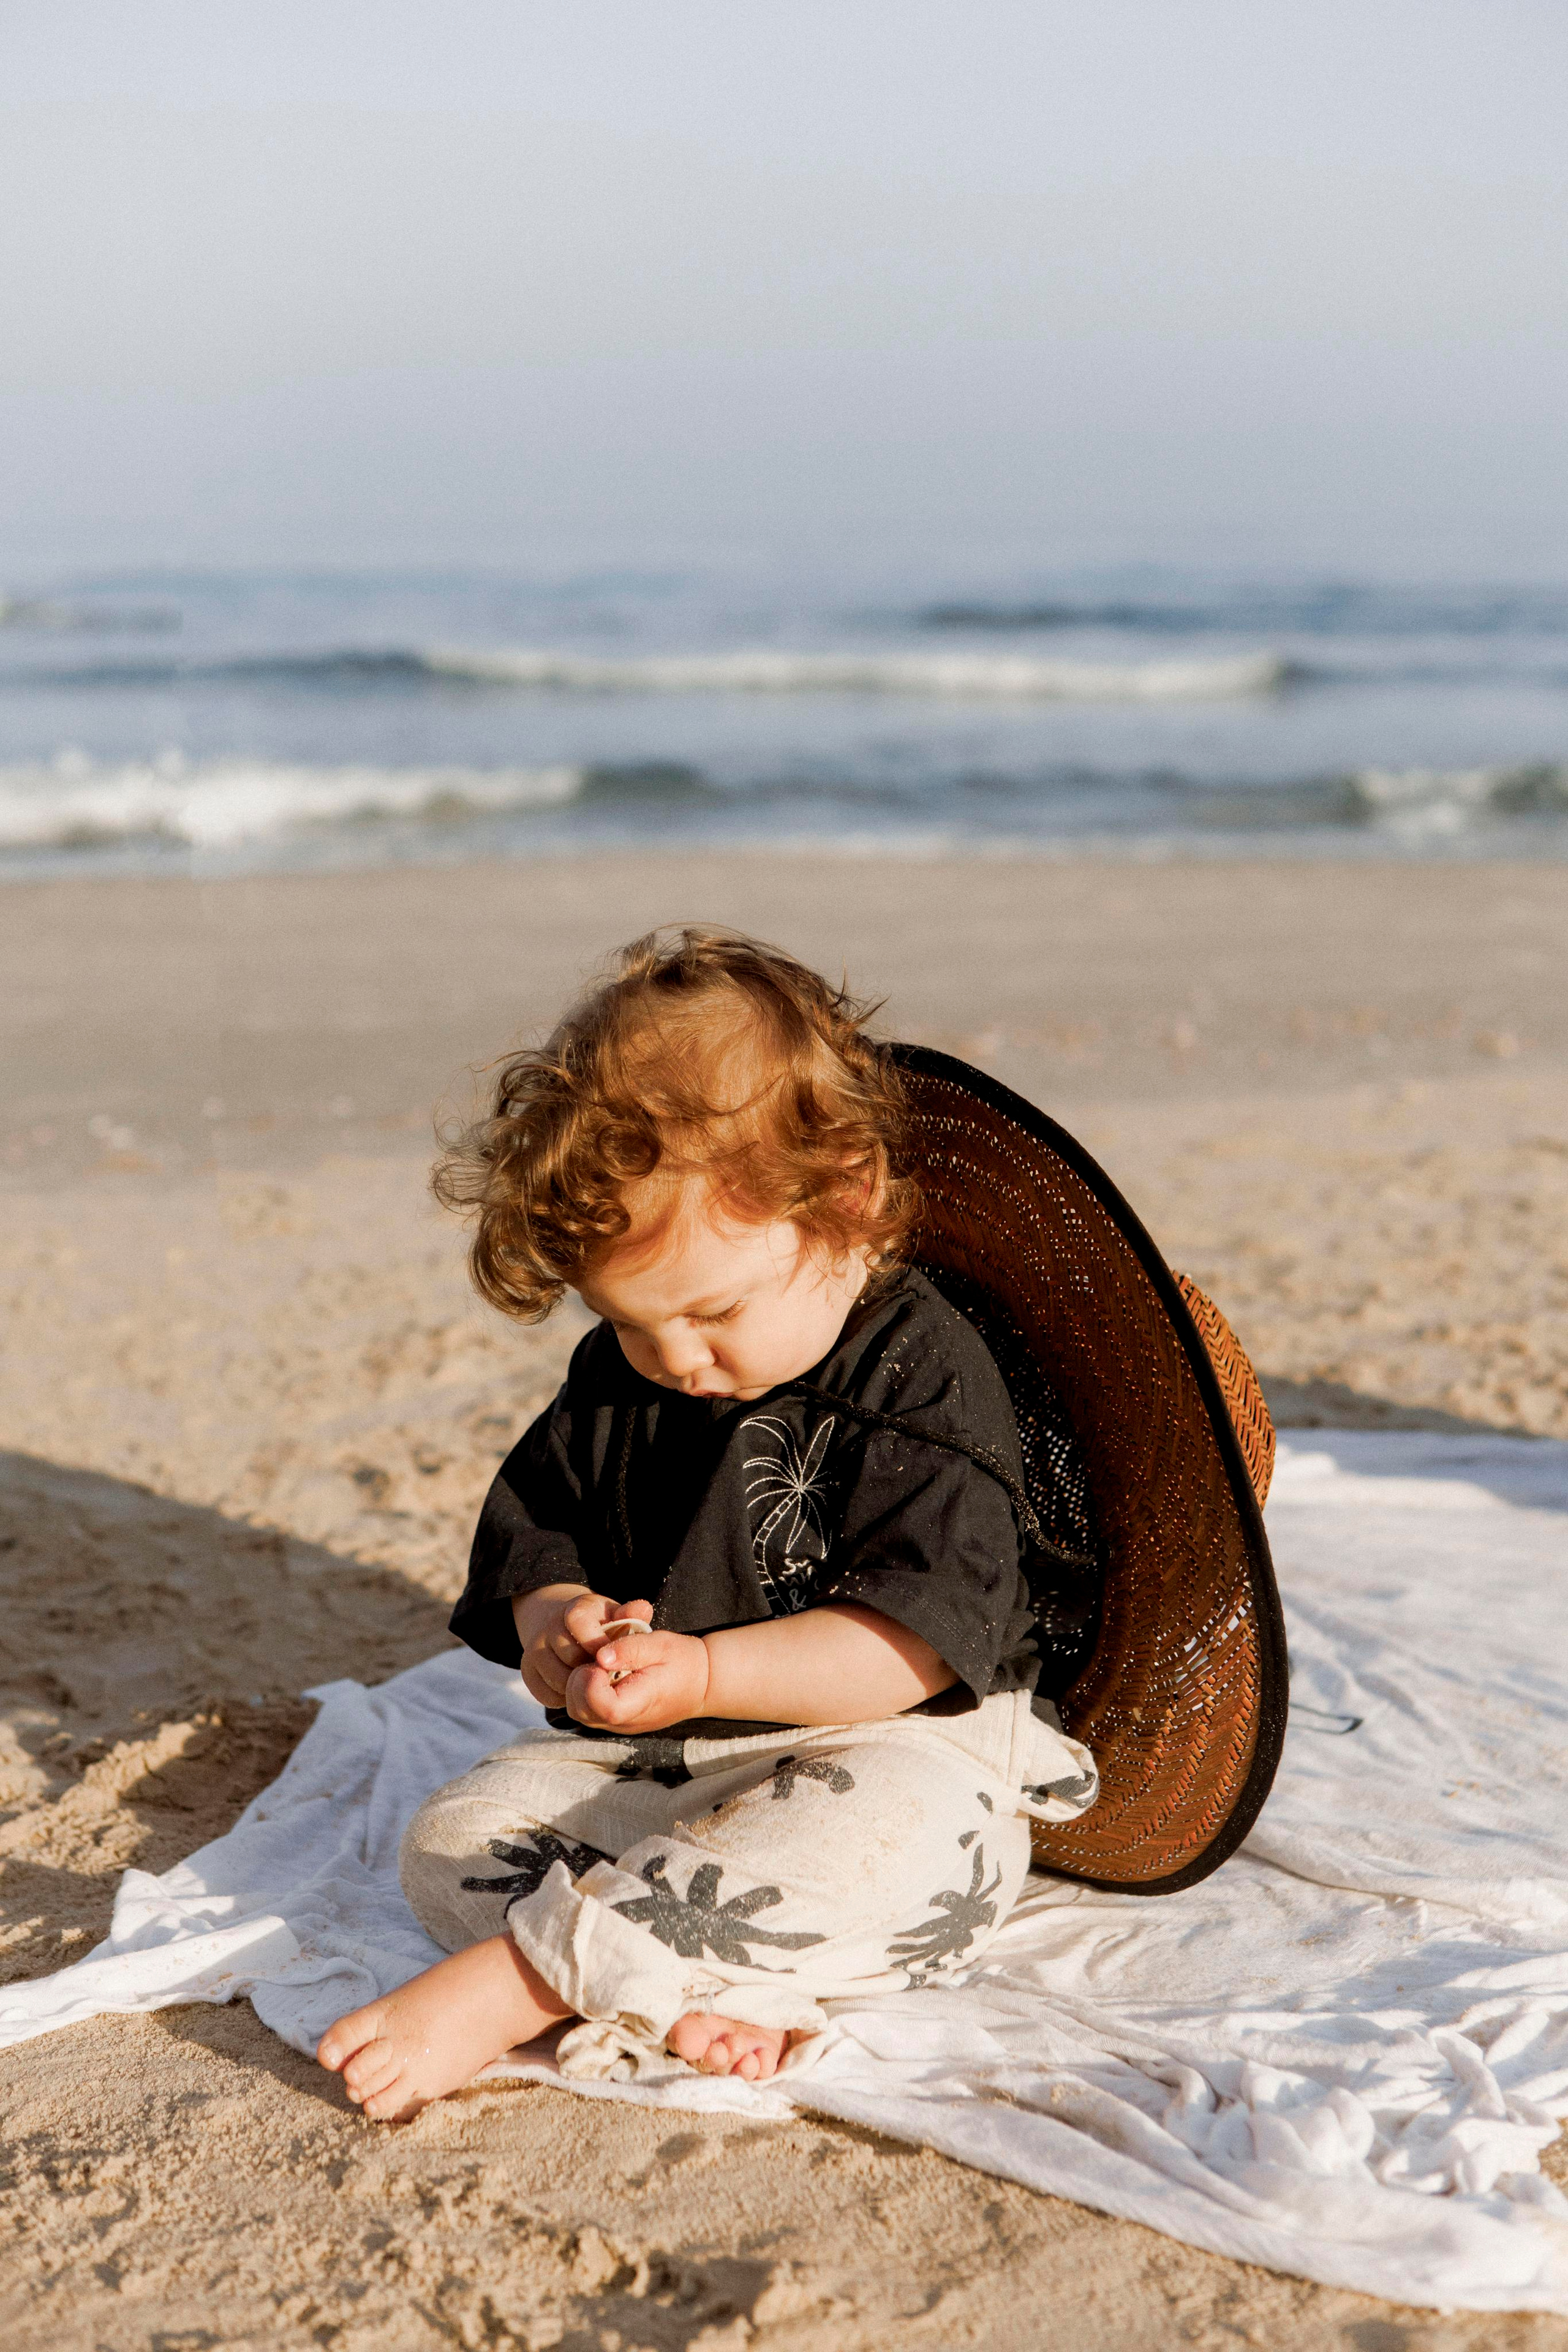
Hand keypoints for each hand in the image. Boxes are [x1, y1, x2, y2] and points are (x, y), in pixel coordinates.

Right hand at [513, 1587, 653, 1708]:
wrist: (571, 1634)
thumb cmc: (604, 1629)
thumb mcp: (619, 1618)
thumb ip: (632, 1615)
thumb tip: (643, 1611)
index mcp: (574, 1609)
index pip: (577, 1620)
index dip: (596, 1641)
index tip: (611, 1656)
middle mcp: (549, 1626)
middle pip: (569, 1653)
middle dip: (591, 1668)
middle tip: (606, 1675)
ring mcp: (535, 1649)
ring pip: (557, 1677)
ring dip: (579, 1686)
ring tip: (595, 1684)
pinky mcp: (528, 1672)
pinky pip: (546, 1694)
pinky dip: (564, 1698)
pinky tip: (579, 1691)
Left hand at [564, 1627, 710, 1733]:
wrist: (700, 1685)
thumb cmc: (683, 1662)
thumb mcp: (662, 1645)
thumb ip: (631, 1649)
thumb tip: (600, 1656)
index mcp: (639, 1704)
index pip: (602, 1706)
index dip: (592, 1681)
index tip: (601, 1659)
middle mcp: (623, 1722)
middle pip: (580, 1710)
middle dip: (579, 1679)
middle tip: (597, 1659)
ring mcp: (616, 1726)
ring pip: (577, 1711)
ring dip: (578, 1684)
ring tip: (599, 1665)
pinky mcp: (612, 1722)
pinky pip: (584, 1710)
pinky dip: (583, 1690)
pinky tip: (600, 1674)